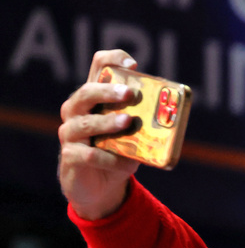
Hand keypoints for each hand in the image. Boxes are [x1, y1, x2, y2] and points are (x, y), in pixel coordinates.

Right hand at [58, 50, 142, 219]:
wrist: (100, 186)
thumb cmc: (117, 152)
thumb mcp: (134, 135)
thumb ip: (145, 123)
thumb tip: (171, 118)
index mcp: (95, 99)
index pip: (98, 68)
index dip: (112, 60)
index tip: (133, 63)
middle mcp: (77, 111)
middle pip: (85, 93)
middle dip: (107, 91)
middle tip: (129, 94)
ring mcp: (70, 133)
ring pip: (84, 123)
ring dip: (107, 122)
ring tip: (127, 122)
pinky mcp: (71, 157)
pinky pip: (89, 155)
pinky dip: (109, 158)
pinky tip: (125, 162)